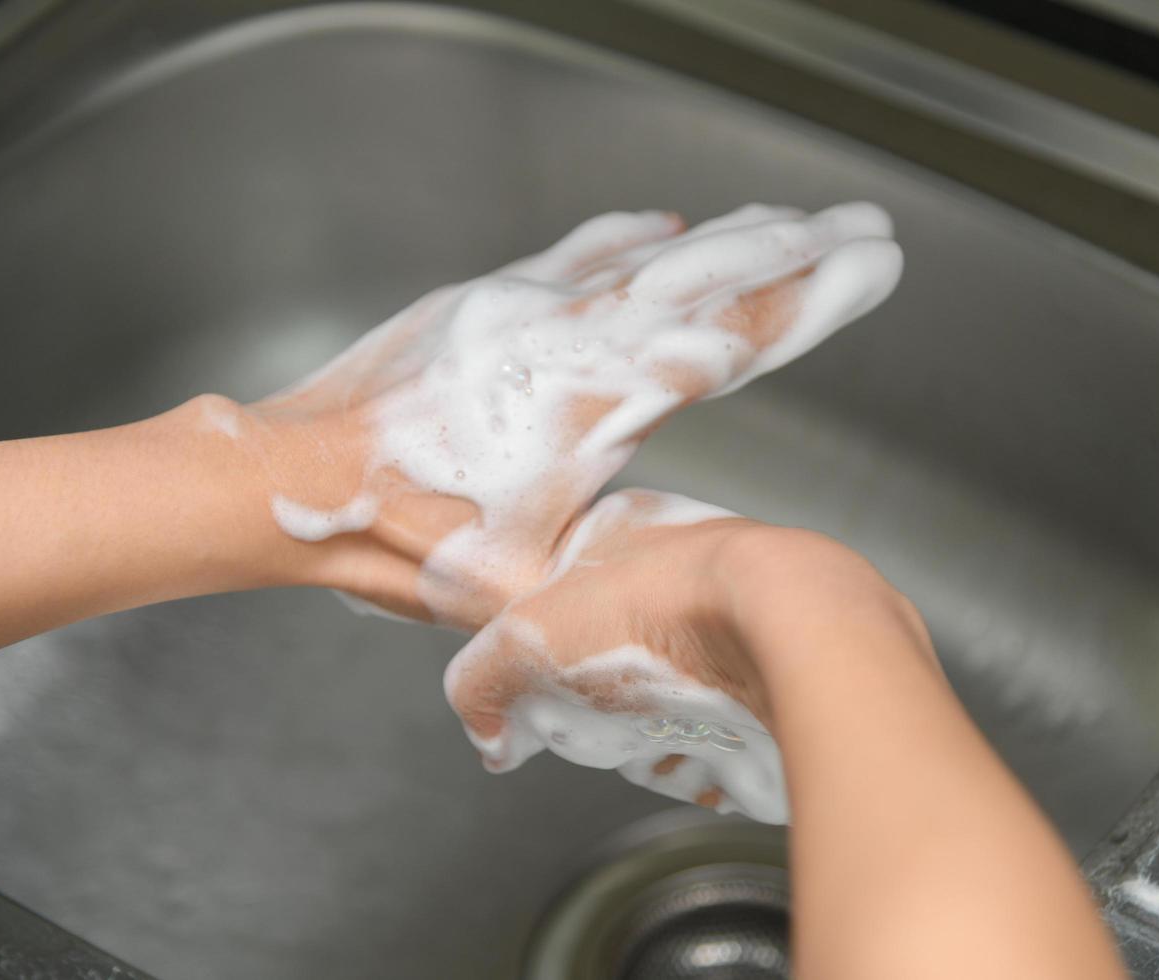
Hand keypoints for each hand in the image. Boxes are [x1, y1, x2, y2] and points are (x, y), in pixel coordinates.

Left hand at [233, 203, 901, 628]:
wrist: (290, 474)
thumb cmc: (398, 534)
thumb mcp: (524, 587)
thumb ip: (601, 583)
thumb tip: (659, 602)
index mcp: (597, 404)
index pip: (730, 338)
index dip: (807, 300)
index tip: (867, 262)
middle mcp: (571, 338)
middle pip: (706, 278)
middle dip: (793, 250)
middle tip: (858, 227)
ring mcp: (527, 309)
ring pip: (649, 256)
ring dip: (724, 236)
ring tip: (783, 217)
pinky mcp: (485, 302)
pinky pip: (577, 253)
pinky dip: (626, 236)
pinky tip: (658, 221)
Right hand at [444, 488, 790, 822]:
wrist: (791, 634)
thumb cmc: (666, 606)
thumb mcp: (524, 640)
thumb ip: (481, 684)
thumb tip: (489, 733)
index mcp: (631, 534)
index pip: (572, 596)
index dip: (552, 652)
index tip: (543, 682)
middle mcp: (695, 572)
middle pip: (622, 665)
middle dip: (609, 710)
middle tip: (608, 716)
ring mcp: (747, 628)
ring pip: (680, 714)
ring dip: (662, 748)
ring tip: (668, 741)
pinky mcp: (788, 690)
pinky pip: (736, 749)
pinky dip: (716, 770)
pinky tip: (713, 760)